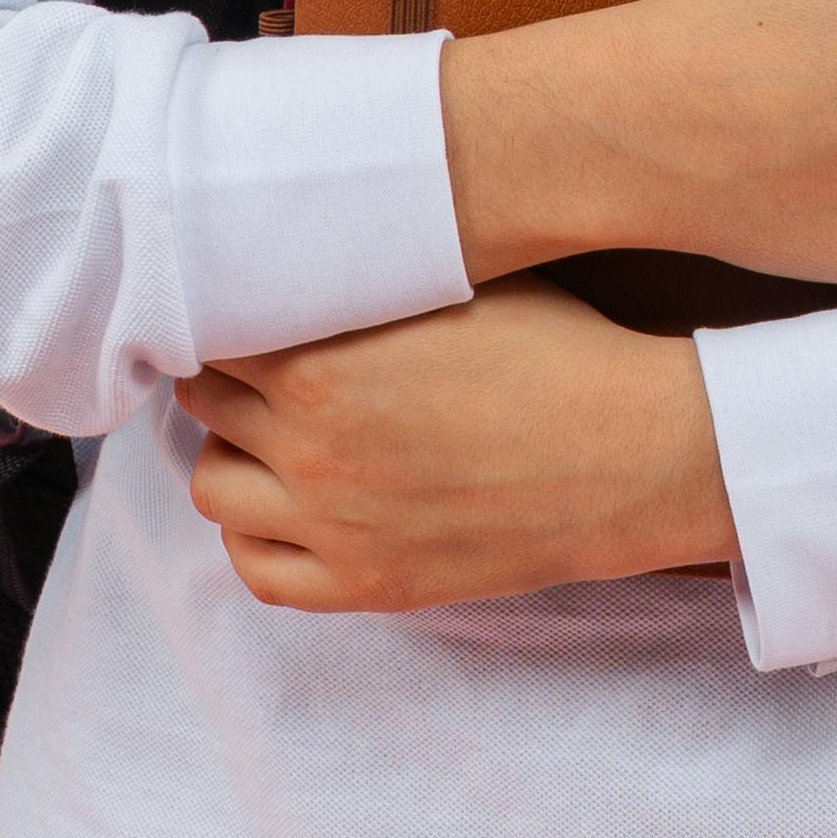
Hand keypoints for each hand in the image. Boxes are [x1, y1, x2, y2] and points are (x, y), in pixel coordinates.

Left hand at [177, 284, 736, 612]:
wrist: (632, 451)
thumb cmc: (556, 347)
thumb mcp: (448, 281)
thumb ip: (353, 275)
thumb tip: (289, 253)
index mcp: (319, 365)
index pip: (212, 332)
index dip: (232, 312)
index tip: (253, 307)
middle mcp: (311, 449)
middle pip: (204, 404)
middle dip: (233, 378)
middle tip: (273, 366)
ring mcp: (335, 525)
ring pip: (213, 489)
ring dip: (235, 455)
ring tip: (281, 435)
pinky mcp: (369, 584)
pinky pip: (258, 573)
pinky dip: (258, 537)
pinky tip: (294, 505)